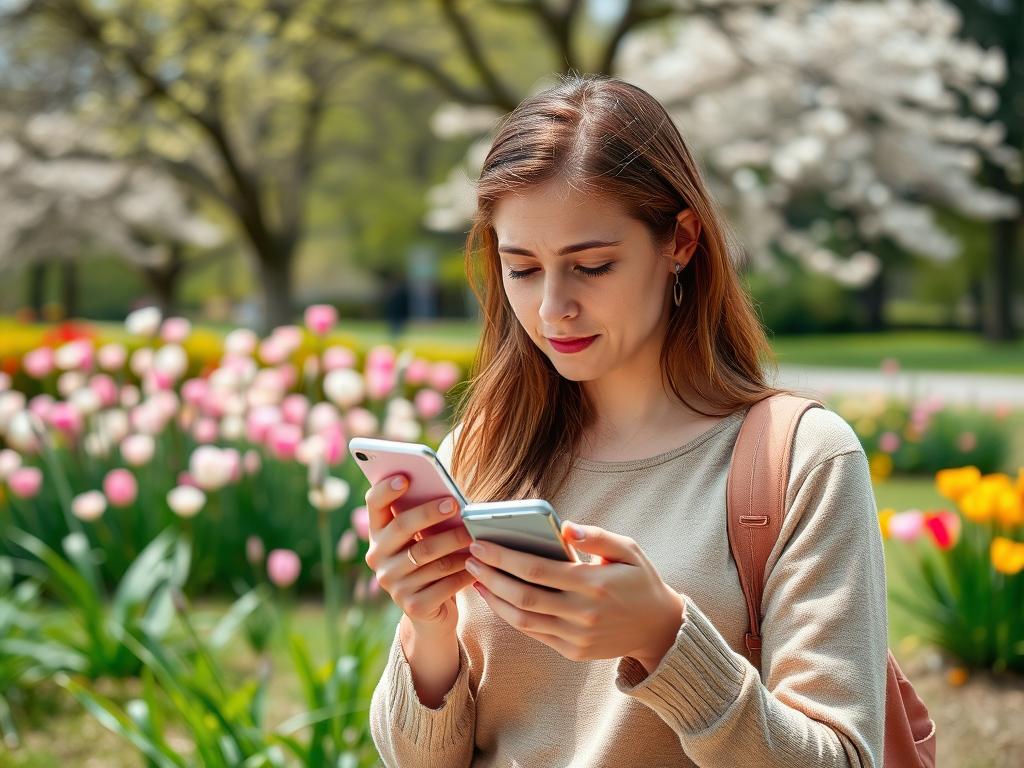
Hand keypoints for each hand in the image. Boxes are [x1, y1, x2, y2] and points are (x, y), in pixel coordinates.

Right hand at [363, 475, 476, 638]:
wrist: (431, 611)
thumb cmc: (432, 560)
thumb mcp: (423, 538)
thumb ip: (427, 518)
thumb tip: (451, 496)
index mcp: (377, 534)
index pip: (374, 504)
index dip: (386, 489)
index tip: (406, 477)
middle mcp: (378, 557)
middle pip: (402, 527)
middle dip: (430, 512)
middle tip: (455, 504)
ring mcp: (392, 583)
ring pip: (427, 555)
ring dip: (454, 543)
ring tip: (475, 535)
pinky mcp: (412, 605)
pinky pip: (442, 583)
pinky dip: (463, 573)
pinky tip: (478, 565)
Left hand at [466, 521, 684, 673]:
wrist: (658, 629)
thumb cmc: (639, 580)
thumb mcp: (628, 550)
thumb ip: (598, 536)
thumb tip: (566, 526)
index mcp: (595, 583)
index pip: (538, 570)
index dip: (504, 557)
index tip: (481, 543)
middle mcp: (583, 613)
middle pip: (524, 595)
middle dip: (491, 576)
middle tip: (469, 558)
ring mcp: (577, 636)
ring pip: (523, 619)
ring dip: (494, 599)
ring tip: (476, 578)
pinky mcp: (573, 651)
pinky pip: (534, 633)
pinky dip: (511, 616)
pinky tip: (497, 598)